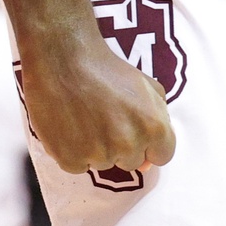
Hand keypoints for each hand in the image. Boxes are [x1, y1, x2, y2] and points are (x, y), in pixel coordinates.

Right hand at [19, 32, 175, 181]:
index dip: (149, 144)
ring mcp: (99, 156)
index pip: (162, 156)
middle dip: (123, 145)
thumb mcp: (147, 86)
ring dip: (97, 148)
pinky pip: (79, 166)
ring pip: (104, 164)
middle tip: (106, 117)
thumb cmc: (105, 69)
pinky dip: (74, 151)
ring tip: (85, 117)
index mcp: (153, 127)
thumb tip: (149, 160)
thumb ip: (159, 118)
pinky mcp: (71, 160)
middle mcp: (128, 146)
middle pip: (132, 162)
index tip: (135, 131)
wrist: (63, 59)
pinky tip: (70, 126)